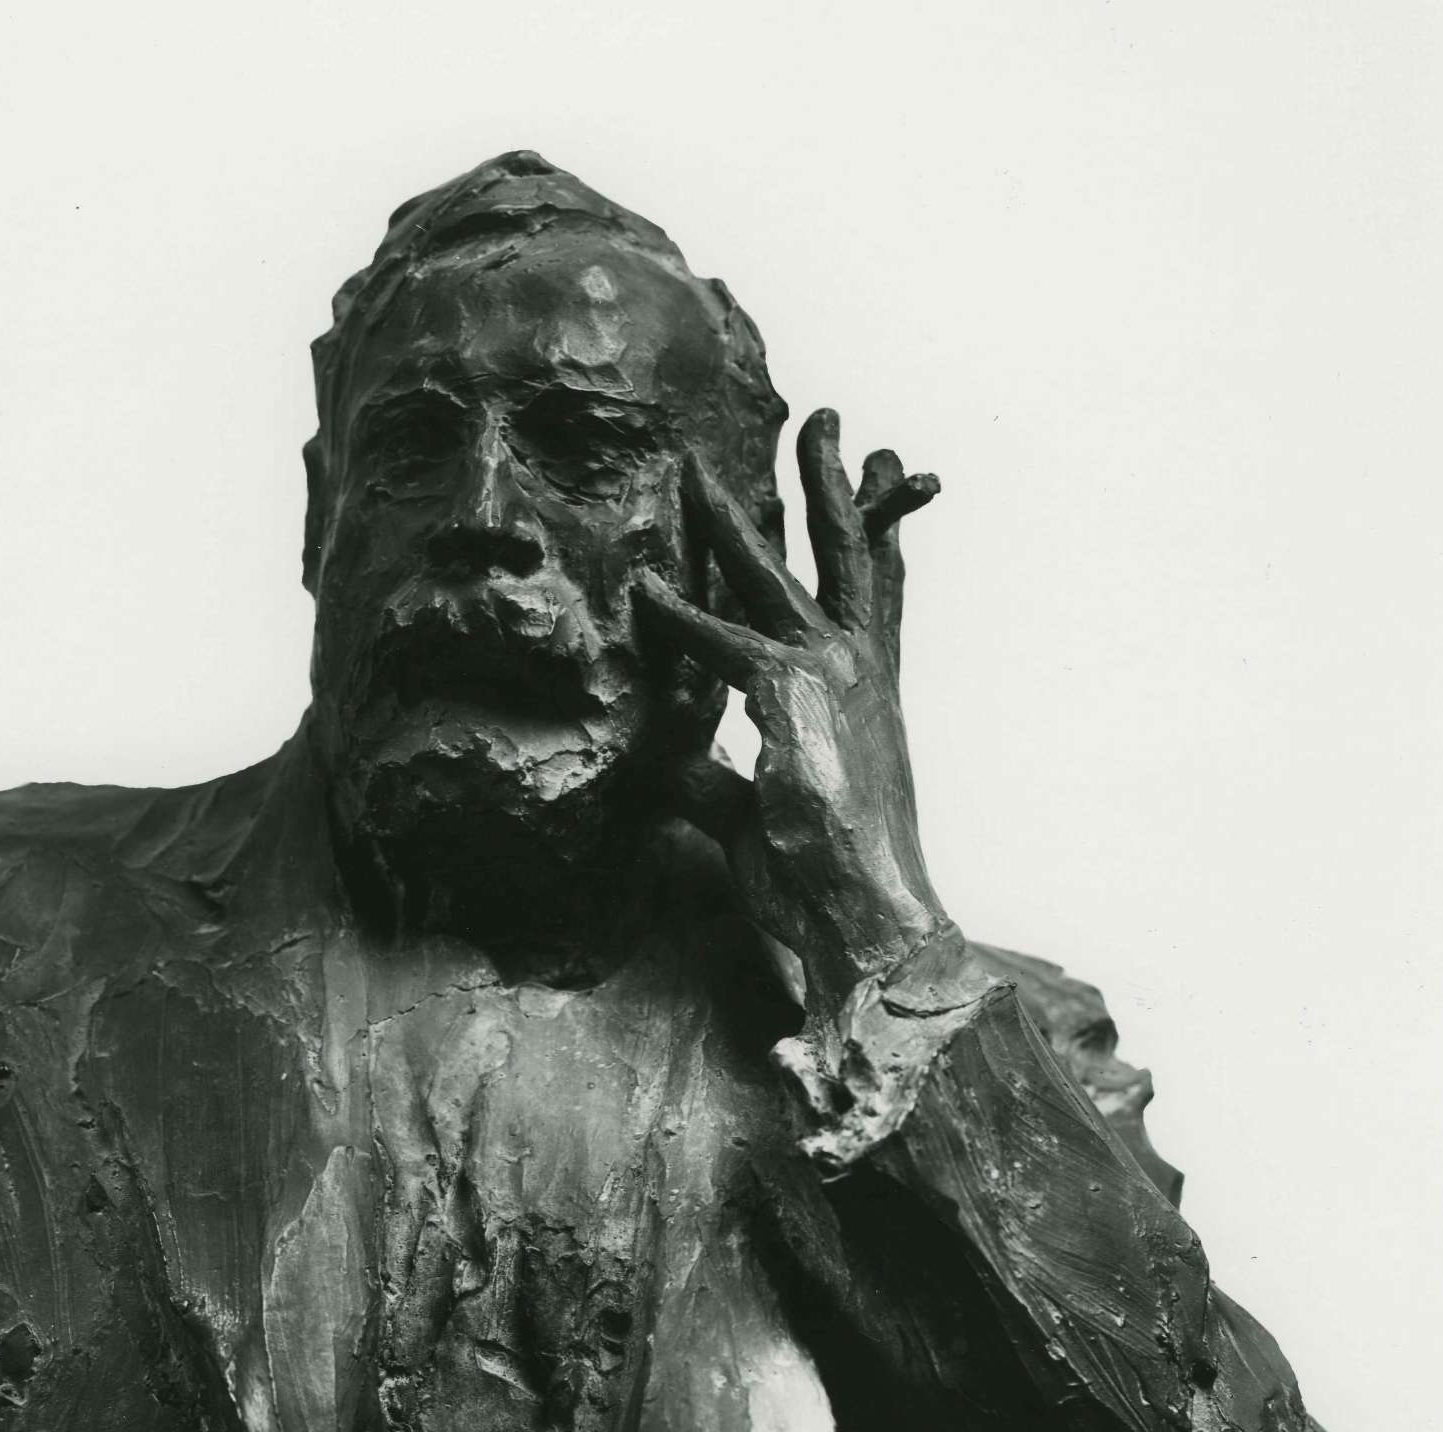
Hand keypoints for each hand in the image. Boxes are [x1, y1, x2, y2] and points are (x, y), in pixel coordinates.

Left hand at [635, 410, 961, 1016]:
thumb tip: (667, 765)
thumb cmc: (826, 877)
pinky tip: (643, 590)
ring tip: (703, 464)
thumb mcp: (758, 815)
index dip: (876, 532)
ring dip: (738, 513)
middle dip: (832, 482)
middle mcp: (861, 671)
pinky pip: (720, 640)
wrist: (867, 917)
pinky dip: (677, 615)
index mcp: (870, 690)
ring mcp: (830, 677)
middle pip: (847, 552)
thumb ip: (714, 779)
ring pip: (778, 571)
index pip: (875, 592)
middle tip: (828, 420)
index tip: (882, 476)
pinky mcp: (789, 700)